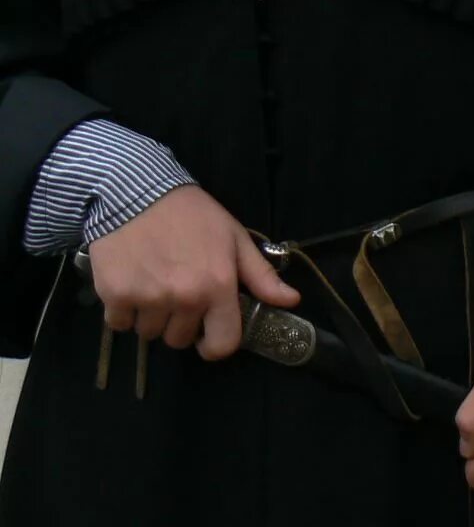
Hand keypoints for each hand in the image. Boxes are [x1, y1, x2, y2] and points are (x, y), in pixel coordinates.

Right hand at [88, 184, 298, 359]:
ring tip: (154, 283)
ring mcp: (147, 299)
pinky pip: (119, 324)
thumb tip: (292, 301)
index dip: (215, 344)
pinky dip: (123, 310)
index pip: (222, 345)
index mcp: (218, 286)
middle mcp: (184, 298)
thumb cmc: (192, 216)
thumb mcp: (235, 239)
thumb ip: (261, 276)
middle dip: (180, 322)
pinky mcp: (115, 296)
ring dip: (151, 316)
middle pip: (180, 340)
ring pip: (149, 333)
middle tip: (178, 292)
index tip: (208, 333)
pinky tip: (131, 283)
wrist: (136, 194)